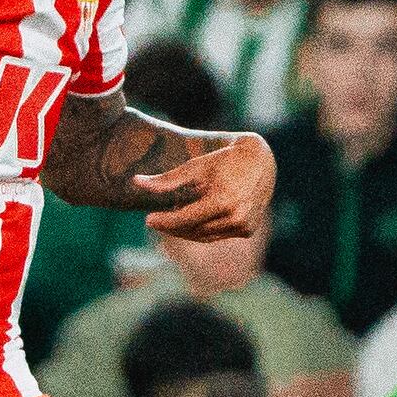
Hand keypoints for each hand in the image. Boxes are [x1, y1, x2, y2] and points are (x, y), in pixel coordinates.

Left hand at [137, 128, 274, 245]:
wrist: (261, 160)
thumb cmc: (224, 160)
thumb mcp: (195, 166)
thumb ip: (167, 179)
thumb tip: (135, 182)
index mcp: (223, 201)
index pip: (185, 219)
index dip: (164, 221)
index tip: (147, 219)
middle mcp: (236, 217)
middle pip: (193, 230)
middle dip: (172, 226)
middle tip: (157, 219)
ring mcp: (244, 226)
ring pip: (204, 236)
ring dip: (185, 229)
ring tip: (176, 214)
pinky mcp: (247, 230)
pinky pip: (217, 235)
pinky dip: (202, 229)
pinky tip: (193, 216)